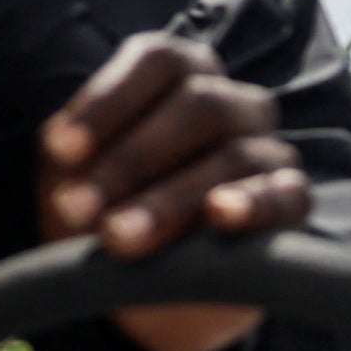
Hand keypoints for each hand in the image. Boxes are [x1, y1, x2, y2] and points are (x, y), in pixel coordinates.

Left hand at [39, 30, 313, 350]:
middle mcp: (232, 102)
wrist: (147, 290)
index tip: (60, 150)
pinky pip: (285, 195)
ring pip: (232, 155)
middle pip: (198, 104)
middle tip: (78, 209)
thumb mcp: (75, 175)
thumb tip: (63, 147)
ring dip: (168, 199)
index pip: (157, 60)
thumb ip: (71, 153)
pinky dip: (253, 203)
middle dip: (130, 159)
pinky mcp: (290, 203)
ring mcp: (266, 151)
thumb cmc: (108, 211)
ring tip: (119, 238)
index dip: (108, 100)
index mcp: (182, 76)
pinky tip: (219, 216)